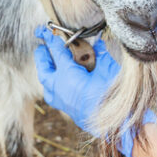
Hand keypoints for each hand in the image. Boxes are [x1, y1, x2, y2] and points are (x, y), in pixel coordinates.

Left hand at [33, 27, 156, 156]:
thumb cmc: (112, 95)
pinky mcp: (65, 109)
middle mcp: (58, 87)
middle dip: (42, 55)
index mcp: (67, 75)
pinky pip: (52, 94)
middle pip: (44, 67)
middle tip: (43, 45)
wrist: (114, 126)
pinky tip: (58, 81)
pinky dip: (52, 84)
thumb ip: (101, 54)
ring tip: (48, 62)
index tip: (45, 31)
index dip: (51, 39)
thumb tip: (98, 42)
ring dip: (46, 70)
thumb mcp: (108, 70)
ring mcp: (59, 100)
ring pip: (46, 82)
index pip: (55, 51)